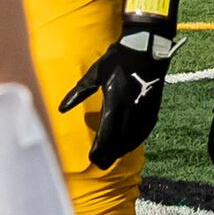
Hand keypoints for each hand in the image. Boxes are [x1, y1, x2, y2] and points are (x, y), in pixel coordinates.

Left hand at [58, 17, 178, 171]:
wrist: (147, 50)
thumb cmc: (118, 59)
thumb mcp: (95, 73)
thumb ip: (78, 92)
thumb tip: (61, 108)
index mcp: (115, 103)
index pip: (106, 135)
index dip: (100, 150)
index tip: (92, 159)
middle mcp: (131, 112)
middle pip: (119, 142)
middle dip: (109, 155)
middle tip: (100, 164)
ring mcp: (143, 113)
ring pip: (132, 140)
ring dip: (121, 150)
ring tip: (111, 156)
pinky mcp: (152, 110)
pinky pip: (142, 133)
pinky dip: (133, 141)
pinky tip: (128, 144)